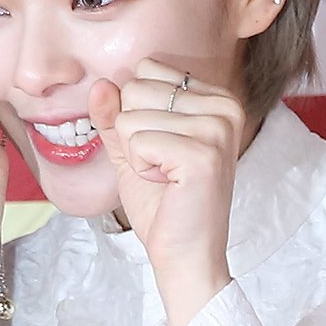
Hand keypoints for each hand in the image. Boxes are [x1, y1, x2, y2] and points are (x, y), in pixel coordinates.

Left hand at [89, 60, 238, 325]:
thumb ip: (115, 115)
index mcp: (215, 97)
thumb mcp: (132, 150)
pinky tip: (167, 184)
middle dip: (134, 134)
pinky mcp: (203, 154)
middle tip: (162, 167)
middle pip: (136, 89)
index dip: (138, 114)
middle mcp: (224, 106)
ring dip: (137, 154)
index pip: (146, 70)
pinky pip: (137, 141)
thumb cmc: (164, 205)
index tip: (162, 148)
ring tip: (165, 177)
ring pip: (131, 116)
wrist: (185, 255)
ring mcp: (217, 128)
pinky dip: (140, 168)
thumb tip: (100, 83)